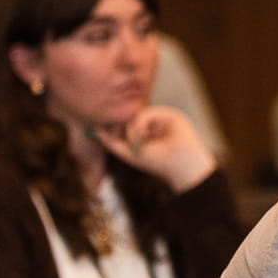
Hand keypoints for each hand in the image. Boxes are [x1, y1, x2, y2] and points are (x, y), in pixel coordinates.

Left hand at [100, 105, 216, 191]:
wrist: (182, 164)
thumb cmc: (158, 163)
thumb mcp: (130, 154)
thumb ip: (112, 142)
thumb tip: (95, 129)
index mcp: (145, 135)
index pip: (124, 126)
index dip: (113, 128)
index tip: (102, 132)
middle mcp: (153, 125)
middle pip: (128, 118)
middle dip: (119, 127)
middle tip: (118, 139)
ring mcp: (161, 119)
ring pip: (135, 115)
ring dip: (131, 129)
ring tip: (136, 144)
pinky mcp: (168, 114)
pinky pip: (145, 113)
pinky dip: (140, 125)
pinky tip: (144, 137)